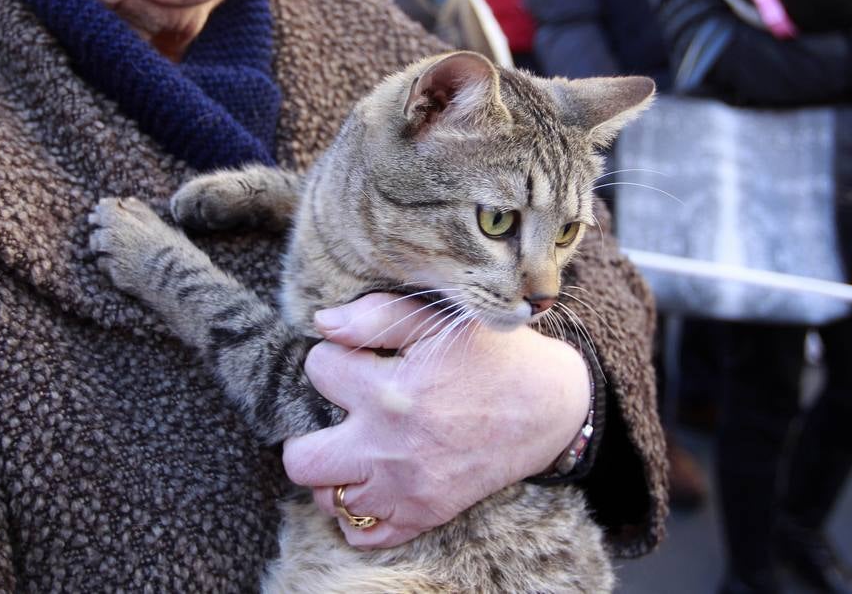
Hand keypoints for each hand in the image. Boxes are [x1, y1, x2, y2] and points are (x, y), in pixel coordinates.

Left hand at [282, 293, 590, 548]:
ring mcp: (406, 489)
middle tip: (334, 415)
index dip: (331, 356)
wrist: (551, 407)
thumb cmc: (495, 355)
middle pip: (301, 459)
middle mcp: (390, 449)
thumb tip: (322, 325)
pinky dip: (357, 513)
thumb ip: (377, 316)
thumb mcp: (440, 318)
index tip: (356, 357)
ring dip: (331, 471)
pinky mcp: (424, 515)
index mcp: (391, 392)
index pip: (316, 370)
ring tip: (354, 443)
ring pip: (326, 499)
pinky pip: (362, 535)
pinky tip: (370, 479)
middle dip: (306, 431)